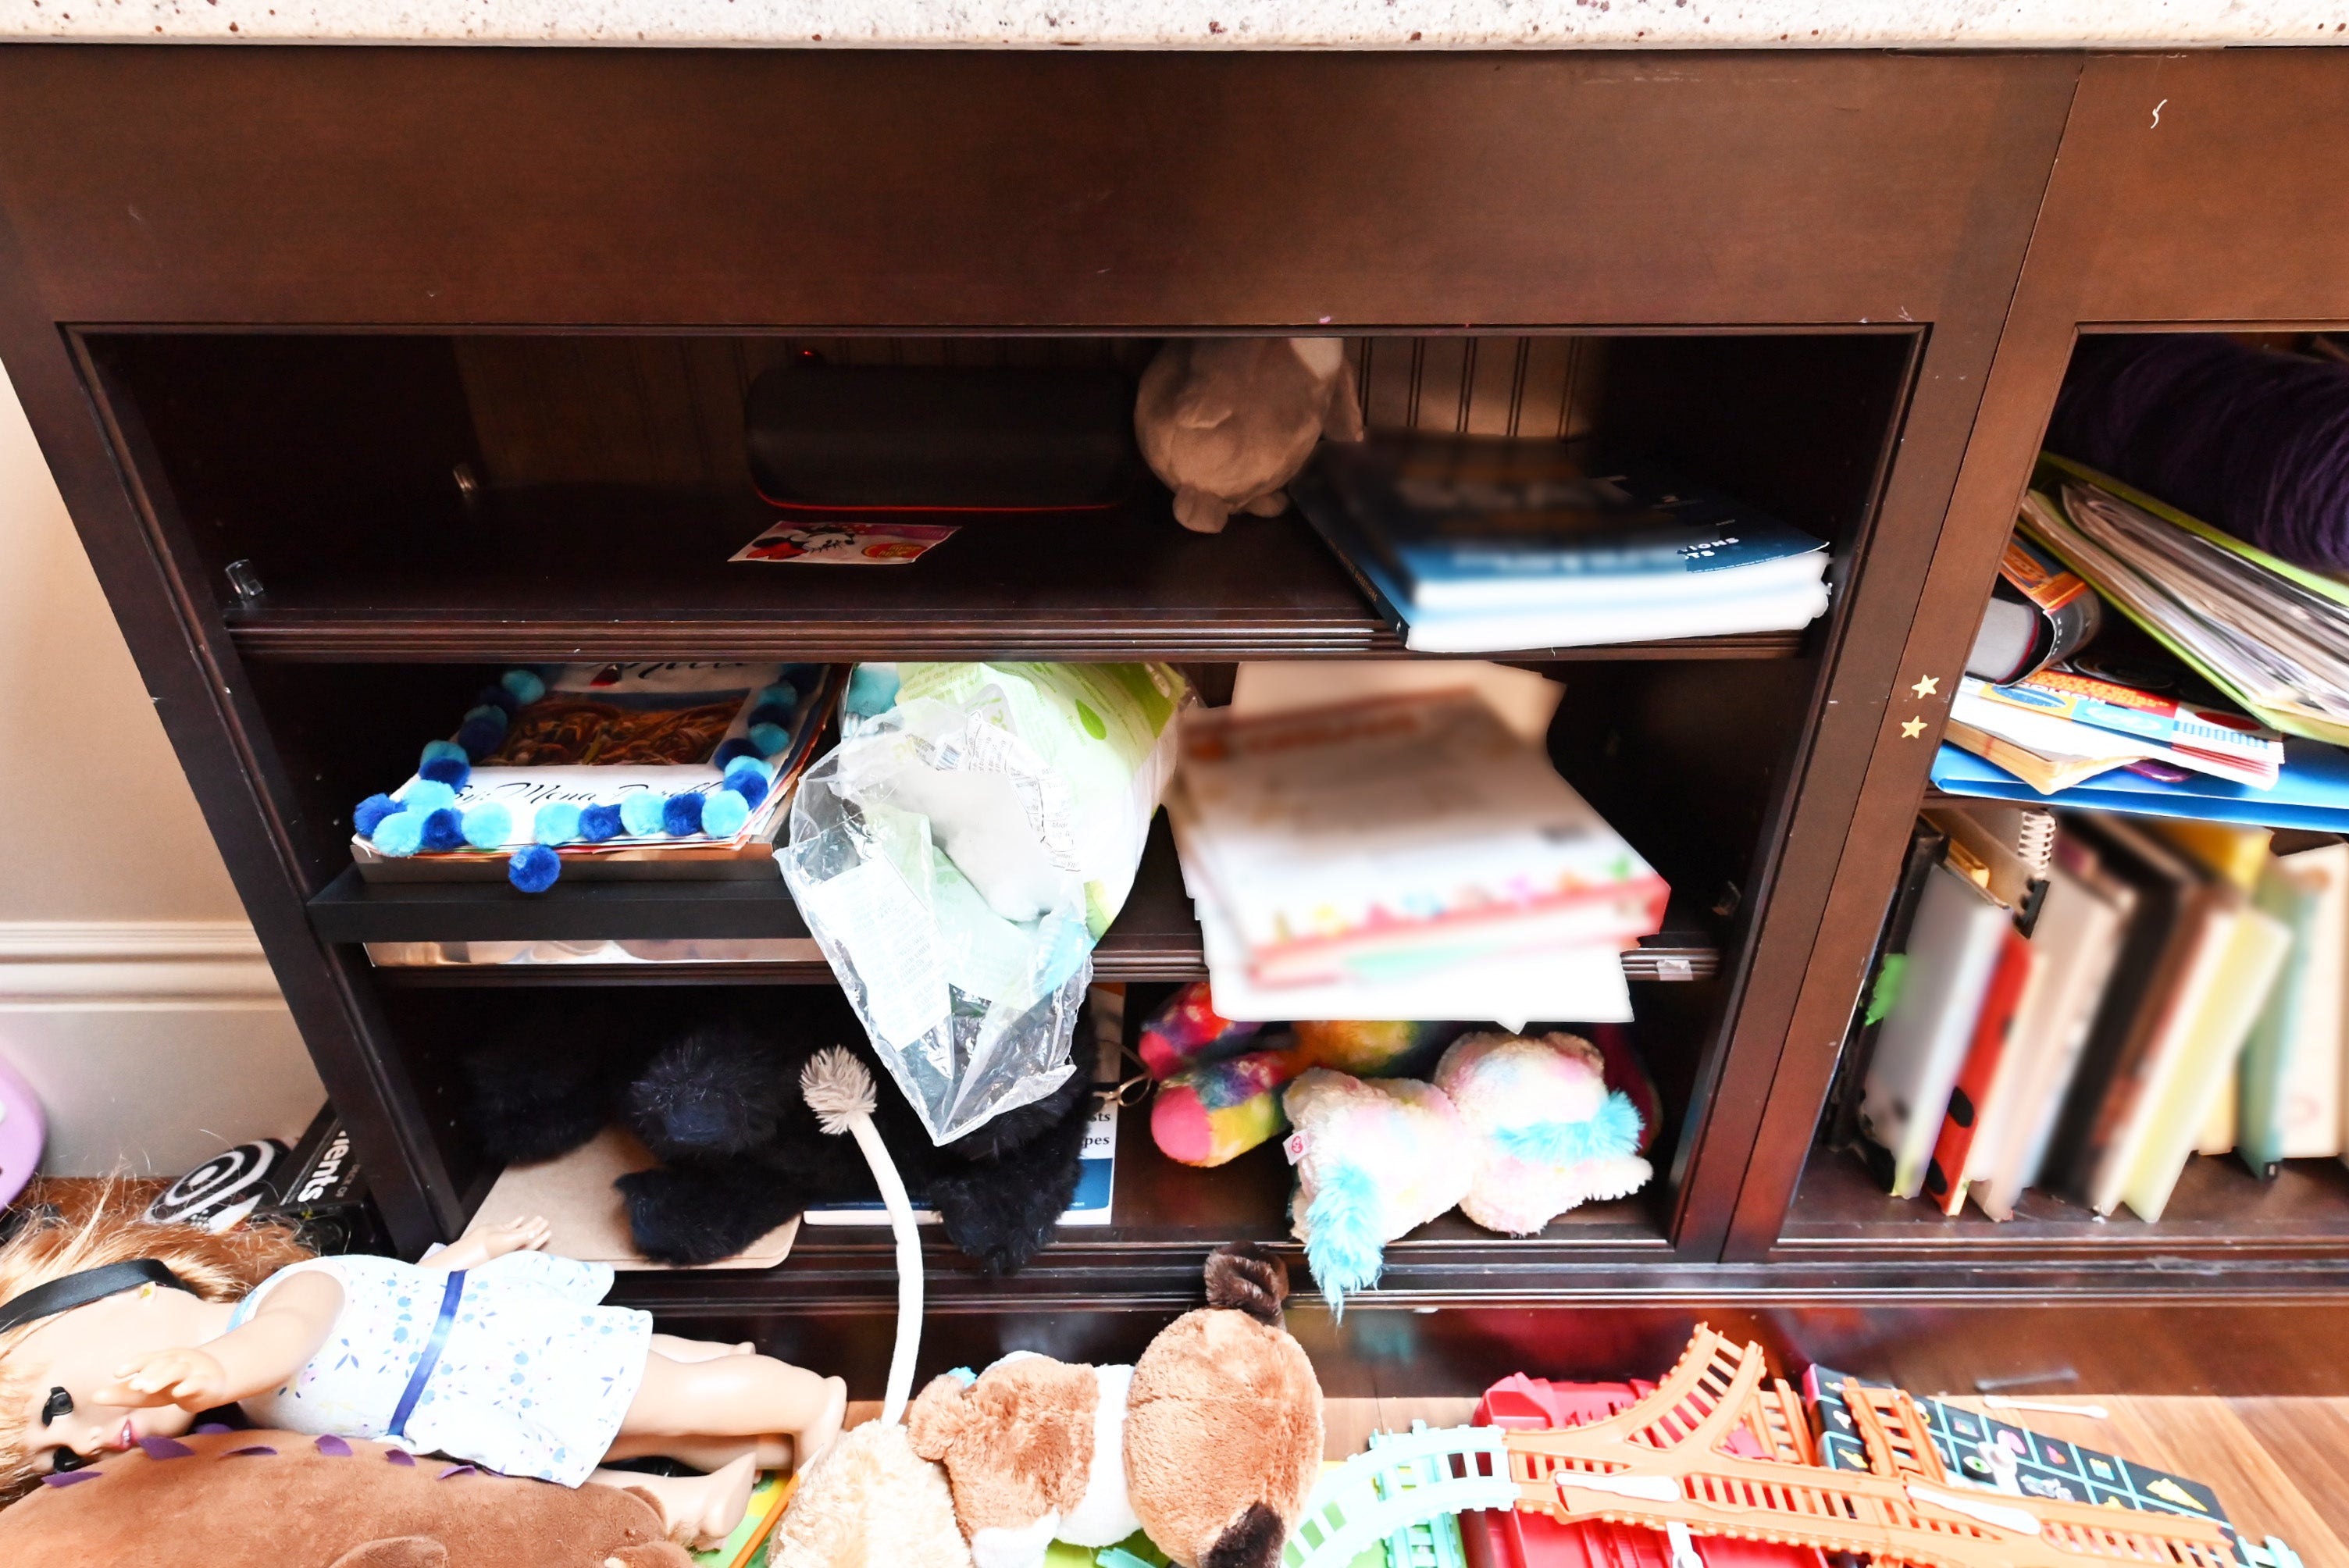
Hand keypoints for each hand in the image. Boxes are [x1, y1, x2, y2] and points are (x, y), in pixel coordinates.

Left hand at [100, 1348, 228, 1410]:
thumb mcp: (148, 1391)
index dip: (133, 1365)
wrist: (214, 1381)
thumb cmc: (173, 1385)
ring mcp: (193, 1371)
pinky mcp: (207, 1383)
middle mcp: (176, 1362)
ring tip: (147, 1389)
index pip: (146, 1359)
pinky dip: (189, 1385)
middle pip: (161, 1364)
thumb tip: (93, 1397)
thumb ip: (124, 1394)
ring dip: (162, 1378)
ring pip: (177, 1371)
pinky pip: (198, 1382)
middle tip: (135, 1385)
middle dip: (148, 1374)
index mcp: (161, 1361)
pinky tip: (178, 1392)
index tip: (117, 1373)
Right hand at [474, 1215, 551, 1259]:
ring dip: (530, 1224)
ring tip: (539, 1217)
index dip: (541, 1237)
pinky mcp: (499, 1230)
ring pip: (521, 1229)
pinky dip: (517, 1222)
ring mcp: (507, 1236)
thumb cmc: (495, 1246)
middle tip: (546, 1221)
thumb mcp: (512, 1241)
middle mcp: (514, 1243)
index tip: (549, 1231)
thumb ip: (524, 1236)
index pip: (533, 1242)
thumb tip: (535, 1233)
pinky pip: (511, 1226)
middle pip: (529, 1235)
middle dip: (537, 1228)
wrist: (477, 1244)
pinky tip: (522, 1217)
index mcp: (519, 1248)